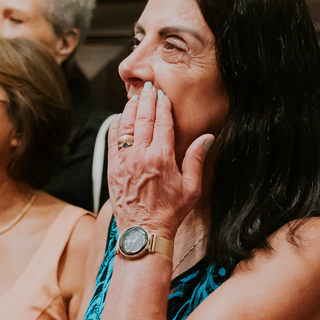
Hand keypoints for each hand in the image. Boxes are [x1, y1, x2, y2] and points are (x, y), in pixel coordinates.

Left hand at [108, 82, 211, 238]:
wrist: (143, 232)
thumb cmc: (170, 212)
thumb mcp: (191, 188)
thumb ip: (196, 159)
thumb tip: (207, 137)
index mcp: (161, 158)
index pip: (162, 122)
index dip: (163, 106)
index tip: (163, 95)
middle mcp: (140, 156)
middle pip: (142, 119)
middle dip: (146, 100)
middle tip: (149, 87)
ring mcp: (123, 161)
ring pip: (125, 126)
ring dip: (130, 109)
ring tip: (135, 98)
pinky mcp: (112, 168)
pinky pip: (112, 140)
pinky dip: (116, 126)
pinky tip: (120, 118)